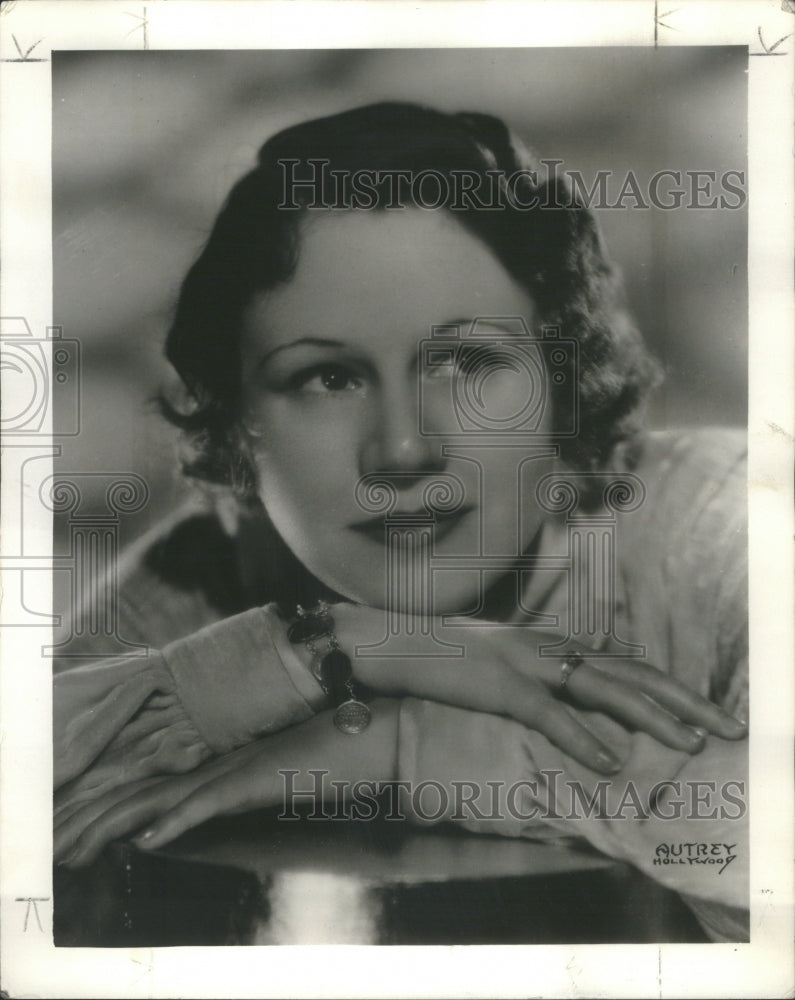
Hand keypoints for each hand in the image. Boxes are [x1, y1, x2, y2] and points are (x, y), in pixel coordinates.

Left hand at [55, 699, 400, 867]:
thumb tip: (259, 774)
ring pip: (170, 794)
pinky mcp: (258, 775)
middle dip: (109, 811)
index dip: (130, 795)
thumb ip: (274, 763)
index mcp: (237, 752)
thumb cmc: (348, 738)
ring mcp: (243, 762)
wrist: (381, 722)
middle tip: (68, 834)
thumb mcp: (302, 755)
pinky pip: (208, 802)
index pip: (172, 777)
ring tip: (82, 842)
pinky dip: (175, 822)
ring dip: (125, 820)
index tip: (96, 813)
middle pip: (157, 784)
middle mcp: (230, 754)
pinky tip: (145, 840)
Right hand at [334, 604, 746, 773]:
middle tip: (724, 726)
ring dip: (649, 717)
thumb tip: (569, 707)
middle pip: (630, 673)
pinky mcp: (498, 684)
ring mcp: (525, 663)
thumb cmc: (441, 658)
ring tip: (688, 742)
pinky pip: (548, 714)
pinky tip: (608, 762)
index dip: (670, 689)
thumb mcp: (499, 665)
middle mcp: (548, 649)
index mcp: (552, 647)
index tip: (705, 712)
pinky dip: (581, 737)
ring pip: (602, 688)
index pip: (626, 666)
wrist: (390, 642)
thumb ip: (537, 682)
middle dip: (682, 701)